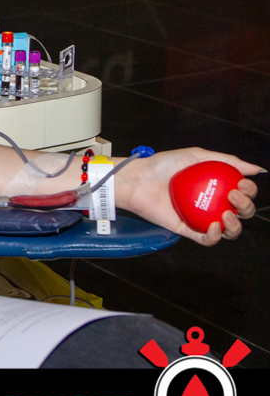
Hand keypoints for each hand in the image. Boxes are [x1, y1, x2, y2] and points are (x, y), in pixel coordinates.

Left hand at [115, 148, 259, 245]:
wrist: (138, 179)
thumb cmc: (163, 165)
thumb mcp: (197, 156)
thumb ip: (227, 160)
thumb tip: (257, 169)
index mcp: (215, 188)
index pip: (241, 194)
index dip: (249, 191)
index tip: (242, 184)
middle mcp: (209, 205)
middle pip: (239, 214)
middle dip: (245, 207)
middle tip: (233, 195)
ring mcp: (198, 218)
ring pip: (227, 231)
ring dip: (235, 226)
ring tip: (227, 214)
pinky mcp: (185, 229)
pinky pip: (206, 239)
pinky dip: (214, 236)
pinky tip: (214, 226)